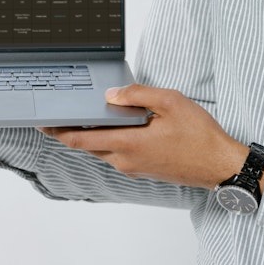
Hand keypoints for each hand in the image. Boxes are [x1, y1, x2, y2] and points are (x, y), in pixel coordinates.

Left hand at [41, 83, 248, 189]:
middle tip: (58, 117)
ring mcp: (134, 168)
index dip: (58, 132)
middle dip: (70, 133)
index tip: (44, 123)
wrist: (219, 164)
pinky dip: (107, 142)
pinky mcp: (143, 169)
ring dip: (90, 137)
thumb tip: (111, 95)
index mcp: (128, 144)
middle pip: (87, 147)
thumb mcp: (170, 102)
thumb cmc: (199, 135)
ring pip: (102, 151)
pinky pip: (116, 155)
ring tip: (84, 118)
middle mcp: (126, 160)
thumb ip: (137, 95)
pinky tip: (114, 128)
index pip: (81, 140)